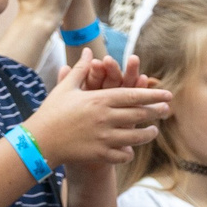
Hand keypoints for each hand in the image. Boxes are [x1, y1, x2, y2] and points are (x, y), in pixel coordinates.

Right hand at [28, 53, 168, 165]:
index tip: (168, 95)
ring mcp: (103, 137)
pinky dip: (129, 152)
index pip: (134, 95)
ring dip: (147, 134)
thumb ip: (81, 70)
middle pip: (139, 114)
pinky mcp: (99, 154)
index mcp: (99, 99)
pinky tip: (131, 150)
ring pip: (135, 136)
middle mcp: (105, 118)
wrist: (38, 141)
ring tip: (153, 131)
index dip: (153, 95)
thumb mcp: (65, 88)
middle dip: (156, 113)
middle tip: (166, 111)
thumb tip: (88, 51)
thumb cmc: (51, 112)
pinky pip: (122, 155)